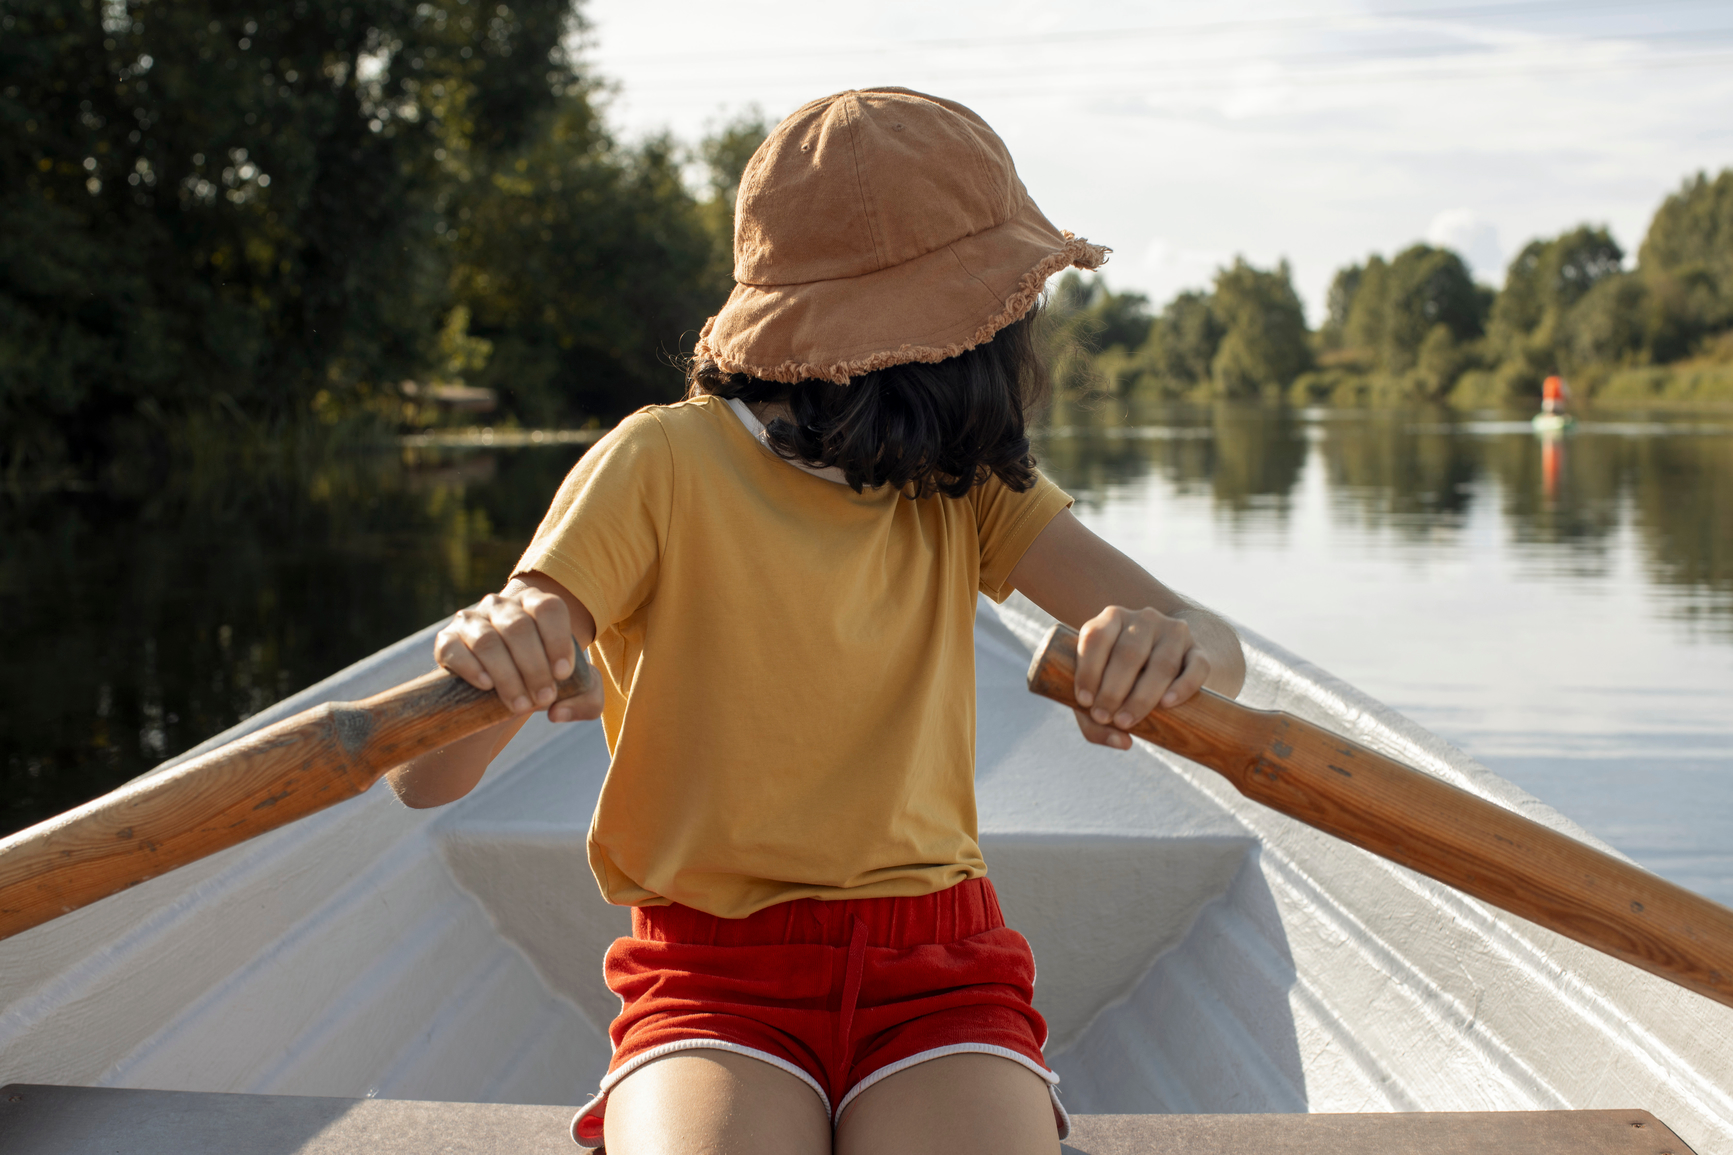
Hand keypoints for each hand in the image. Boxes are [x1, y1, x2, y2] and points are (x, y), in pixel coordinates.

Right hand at [433, 586, 602, 723]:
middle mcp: (501, 606)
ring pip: (488, 641)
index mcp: (535, 605)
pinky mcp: (446, 642)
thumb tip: (558, 712)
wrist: (495, 696)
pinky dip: (472, 668)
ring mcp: (471, 621)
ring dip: (508, 676)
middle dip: (535, 667)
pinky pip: (454, 650)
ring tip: (520, 706)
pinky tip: (487, 687)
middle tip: (544, 698)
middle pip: (519, 628)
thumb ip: (587, 699)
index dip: (557, 640)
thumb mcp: (573, 691)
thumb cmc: (541, 682)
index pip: (549, 608)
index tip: (563, 675)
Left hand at [1071, 605, 1210, 750]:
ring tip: (1126, 721)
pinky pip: (1197, 667)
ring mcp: (1174, 632)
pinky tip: (1167, 704)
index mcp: (1112, 619)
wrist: (1166, 662)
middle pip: (1128, 653)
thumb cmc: (1119, 680)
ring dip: (1142, 696)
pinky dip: (1183, 686)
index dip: (1088, 670)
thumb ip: (1095, 722)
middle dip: (1113, 690)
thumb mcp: (1099, 693)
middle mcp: (1143, 619)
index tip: (1084, 702)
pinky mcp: (1198, 650)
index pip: (1096, 637)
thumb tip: (1123, 743)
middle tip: (1105, 718)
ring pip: (1162, 663)